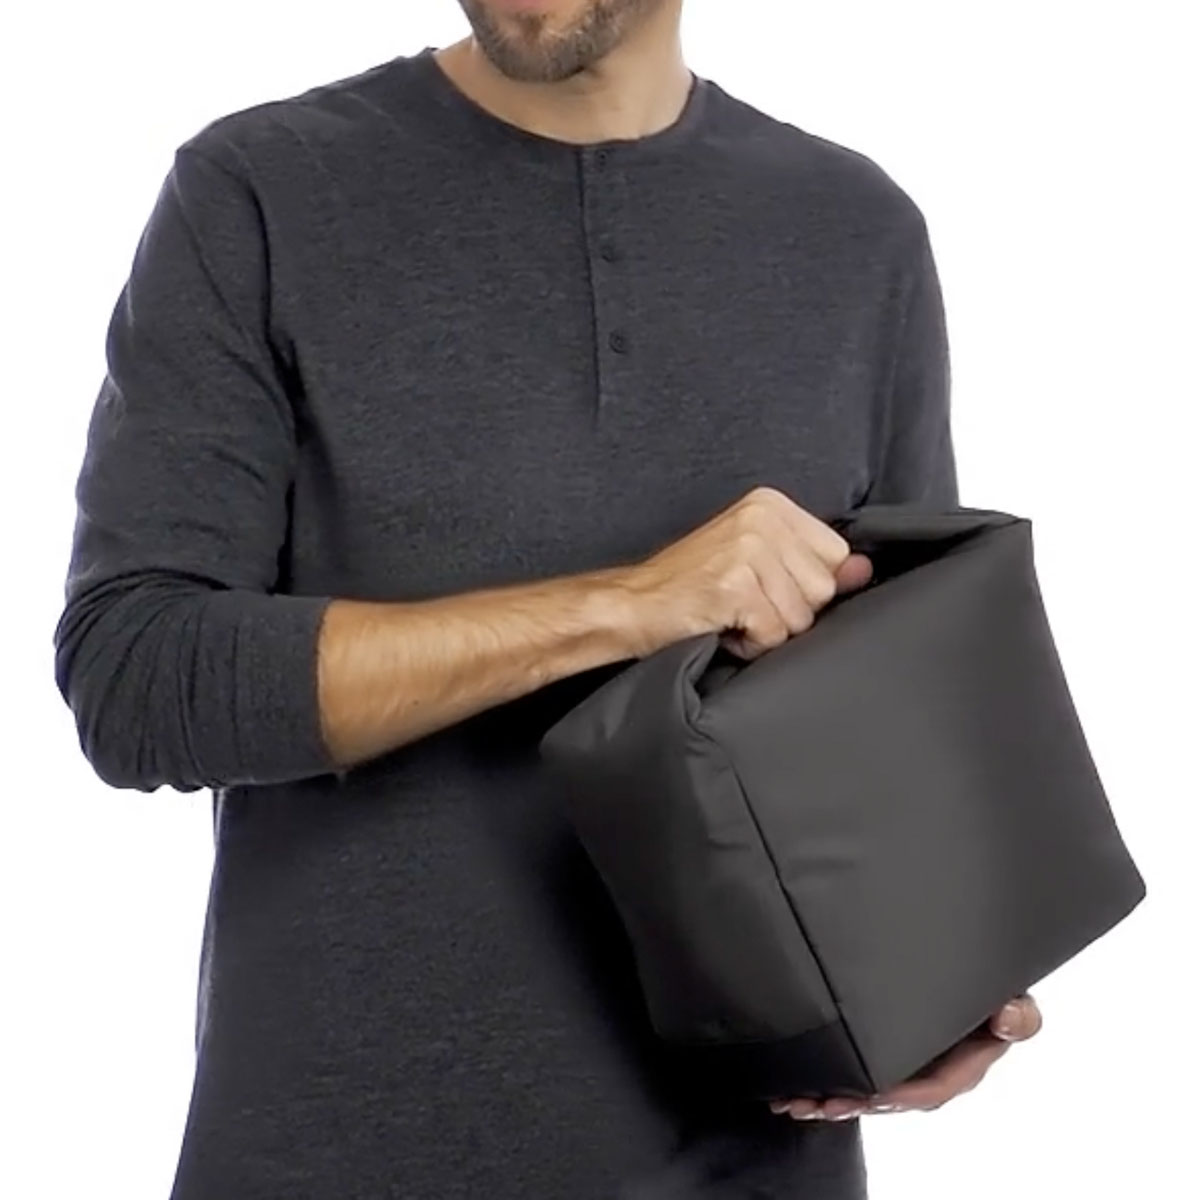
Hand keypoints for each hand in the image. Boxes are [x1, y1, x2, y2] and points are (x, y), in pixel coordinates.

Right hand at [615, 486, 873, 660]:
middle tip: (742, 604)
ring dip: (767, 631)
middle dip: (788, 612)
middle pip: (824, 590)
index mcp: (770, 504)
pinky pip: (774, 634)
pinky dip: (749, 645)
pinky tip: (721, 627)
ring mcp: (748, 549)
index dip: (804, 587)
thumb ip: (812, 565)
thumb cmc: (689, 587)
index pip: (837, 556)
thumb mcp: (756, 563)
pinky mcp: (735, 584)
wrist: (630, 605)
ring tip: (729, 615)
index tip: (762, 587)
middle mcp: (762, 518)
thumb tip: (864, 570)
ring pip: (802, 617)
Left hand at [768, 993, 1042, 1120]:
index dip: (900, 1095)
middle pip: (888, 1097)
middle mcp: (930, 1073)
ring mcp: (905, 1067)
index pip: (931, 1089)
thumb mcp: (1013, 1003)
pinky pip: (855, 1075)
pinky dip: (827, 1083)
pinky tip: (798, 1091)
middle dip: (851, 1103)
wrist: (978, 982)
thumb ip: (1018, 1015)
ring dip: (830, 1099)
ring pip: (865, 1091)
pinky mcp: (886, 1055)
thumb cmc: (996, 996)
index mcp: (961, 1067)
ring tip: (797, 1102)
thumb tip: (1009, 1018)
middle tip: (815, 1103)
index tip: (870, 1094)